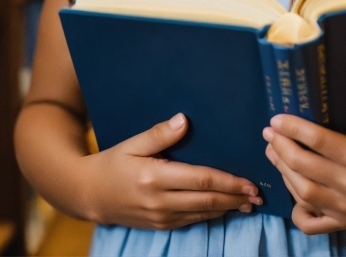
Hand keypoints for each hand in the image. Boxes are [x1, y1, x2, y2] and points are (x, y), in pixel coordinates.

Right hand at [81, 112, 262, 229]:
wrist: (87, 194)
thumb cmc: (111, 163)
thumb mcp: (132, 144)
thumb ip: (159, 134)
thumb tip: (184, 120)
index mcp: (155, 178)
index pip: (201, 179)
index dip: (228, 182)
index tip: (249, 181)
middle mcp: (160, 201)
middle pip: (207, 200)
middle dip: (235, 198)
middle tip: (258, 195)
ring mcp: (160, 217)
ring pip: (201, 214)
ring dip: (227, 209)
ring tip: (248, 204)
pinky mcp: (159, 225)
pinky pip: (190, 221)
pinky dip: (209, 215)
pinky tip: (222, 210)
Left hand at [263, 88, 345, 233]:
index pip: (317, 140)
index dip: (292, 128)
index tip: (276, 119)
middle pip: (303, 165)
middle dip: (281, 147)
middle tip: (269, 133)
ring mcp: (345, 208)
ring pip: (302, 192)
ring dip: (283, 171)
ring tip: (273, 152)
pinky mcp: (344, 224)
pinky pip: (312, 223)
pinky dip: (297, 211)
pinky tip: (292, 191)